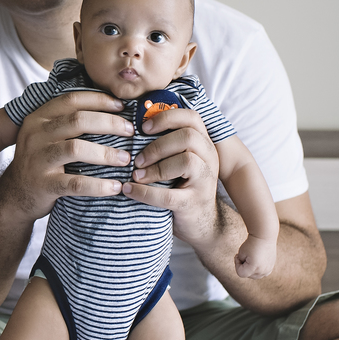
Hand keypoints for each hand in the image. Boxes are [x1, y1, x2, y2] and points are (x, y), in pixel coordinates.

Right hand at [0, 90, 132, 220]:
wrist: (16, 194)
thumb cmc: (42, 161)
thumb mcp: (46, 135)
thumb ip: (68, 122)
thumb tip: (111, 108)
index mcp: (39, 118)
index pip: (72, 100)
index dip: (100, 100)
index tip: (122, 107)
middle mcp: (35, 135)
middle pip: (78, 121)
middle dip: (110, 124)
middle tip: (131, 132)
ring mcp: (37, 159)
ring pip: (76, 149)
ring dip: (106, 153)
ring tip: (126, 159)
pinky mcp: (43, 184)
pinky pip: (76, 183)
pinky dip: (99, 185)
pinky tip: (115, 186)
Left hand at [122, 107, 219, 248]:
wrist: (201, 222)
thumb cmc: (180, 185)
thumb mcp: (177, 160)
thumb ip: (165, 144)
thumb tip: (129, 125)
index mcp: (202, 143)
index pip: (191, 117)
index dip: (166, 117)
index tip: (143, 128)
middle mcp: (209, 158)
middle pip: (188, 136)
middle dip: (157, 145)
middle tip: (137, 159)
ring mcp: (205, 181)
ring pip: (187, 161)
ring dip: (155, 167)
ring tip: (136, 175)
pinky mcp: (194, 203)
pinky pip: (169, 196)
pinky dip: (145, 192)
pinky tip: (129, 190)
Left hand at [235, 234, 276, 278]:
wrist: (264, 236)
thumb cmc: (251, 243)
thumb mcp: (241, 253)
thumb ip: (241, 264)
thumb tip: (245, 269)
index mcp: (255, 267)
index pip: (240, 273)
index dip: (237, 264)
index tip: (237, 255)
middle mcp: (263, 270)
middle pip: (248, 275)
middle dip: (243, 267)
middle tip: (244, 256)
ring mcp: (268, 270)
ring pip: (254, 275)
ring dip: (250, 269)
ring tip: (250, 258)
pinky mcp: (271, 267)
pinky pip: (261, 273)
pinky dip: (257, 268)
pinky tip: (256, 260)